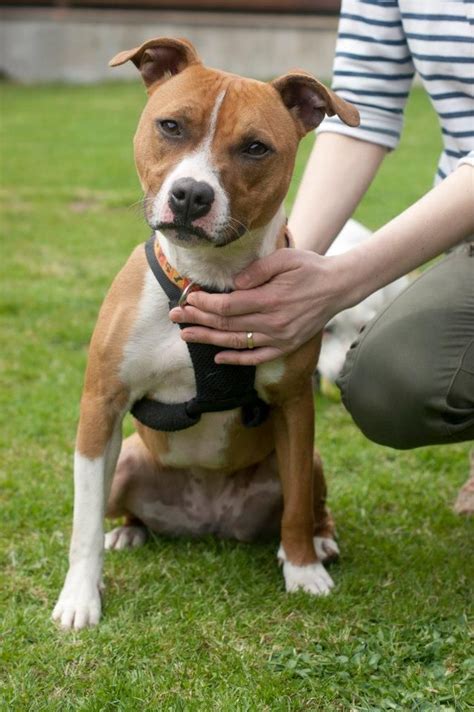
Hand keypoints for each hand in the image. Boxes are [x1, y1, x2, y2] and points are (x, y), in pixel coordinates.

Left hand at [169, 248, 347, 364]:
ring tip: (186, 335)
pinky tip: (217, 357)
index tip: (188, 298)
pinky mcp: (285, 346)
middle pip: (226, 324)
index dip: (204, 304)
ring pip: (235, 342)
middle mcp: (272, 323)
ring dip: (208, 339)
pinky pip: (255, 358)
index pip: (227, 306)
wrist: (337, 288)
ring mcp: (279, 338)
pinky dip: (235, 360)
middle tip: (175, 317)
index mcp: (270, 299)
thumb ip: (258, 270)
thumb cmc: (309, 268)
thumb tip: (234, 283)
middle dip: (197, 320)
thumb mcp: (285, 258)